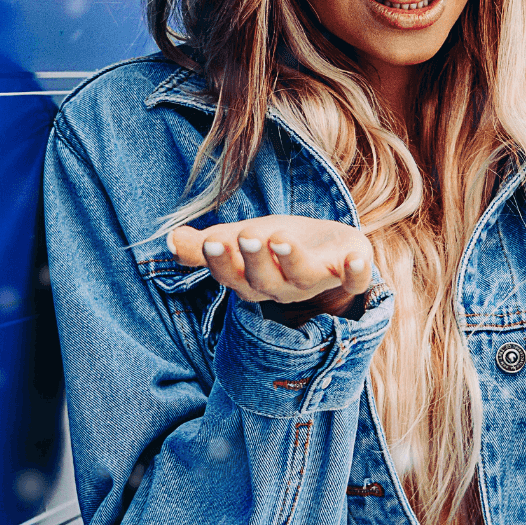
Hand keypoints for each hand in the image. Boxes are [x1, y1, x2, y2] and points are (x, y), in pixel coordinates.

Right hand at [169, 215, 374, 321]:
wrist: (324, 248)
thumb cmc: (274, 246)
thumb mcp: (237, 240)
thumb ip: (203, 245)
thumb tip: (168, 239)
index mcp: (252, 281)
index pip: (232, 277)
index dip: (221, 263)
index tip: (211, 243)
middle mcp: (283, 287)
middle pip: (265, 281)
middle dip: (255, 260)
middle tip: (247, 238)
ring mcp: (317, 280)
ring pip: (303, 277)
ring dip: (293, 260)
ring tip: (282, 240)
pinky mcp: (349, 271)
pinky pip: (356, 279)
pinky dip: (358, 271)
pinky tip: (356, 259)